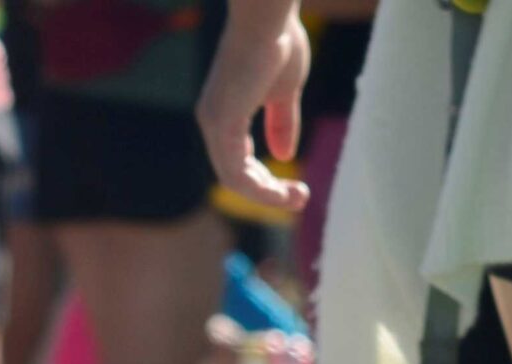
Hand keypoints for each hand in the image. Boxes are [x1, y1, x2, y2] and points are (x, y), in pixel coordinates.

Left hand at [195, 3, 312, 216]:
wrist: (269, 16)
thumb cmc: (278, 43)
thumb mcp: (285, 92)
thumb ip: (282, 124)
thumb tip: (285, 156)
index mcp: (224, 115)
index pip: (237, 162)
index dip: (264, 181)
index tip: (295, 188)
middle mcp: (212, 121)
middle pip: (233, 176)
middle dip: (267, 194)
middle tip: (299, 198)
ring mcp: (213, 122)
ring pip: (233, 179)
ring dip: (265, 195)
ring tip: (296, 198)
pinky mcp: (222, 122)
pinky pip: (234, 171)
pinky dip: (257, 186)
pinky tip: (280, 190)